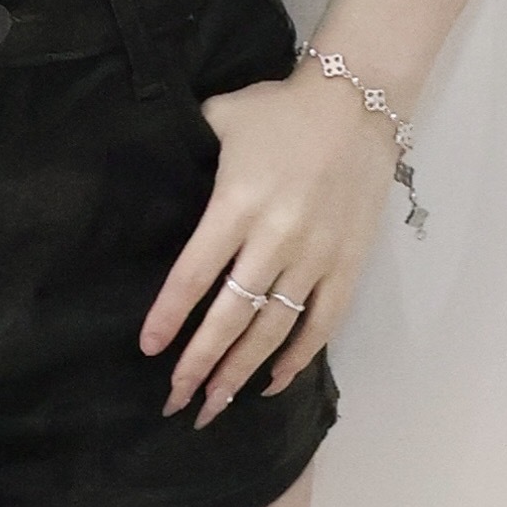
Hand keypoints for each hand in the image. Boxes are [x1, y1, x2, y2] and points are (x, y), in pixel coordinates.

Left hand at [139, 67, 397, 425]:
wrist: (357, 102)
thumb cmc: (279, 110)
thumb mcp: (221, 118)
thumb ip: (187, 151)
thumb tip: (152, 174)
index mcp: (237, 205)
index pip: (194, 274)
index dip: (170, 316)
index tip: (149, 349)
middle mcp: (275, 238)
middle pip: (231, 316)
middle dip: (200, 364)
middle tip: (175, 401)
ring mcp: (316, 256)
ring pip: (274, 329)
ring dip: (242, 372)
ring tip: (215, 404)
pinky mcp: (348, 264)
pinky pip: (321, 323)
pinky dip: (298, 358)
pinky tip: (272, 384)